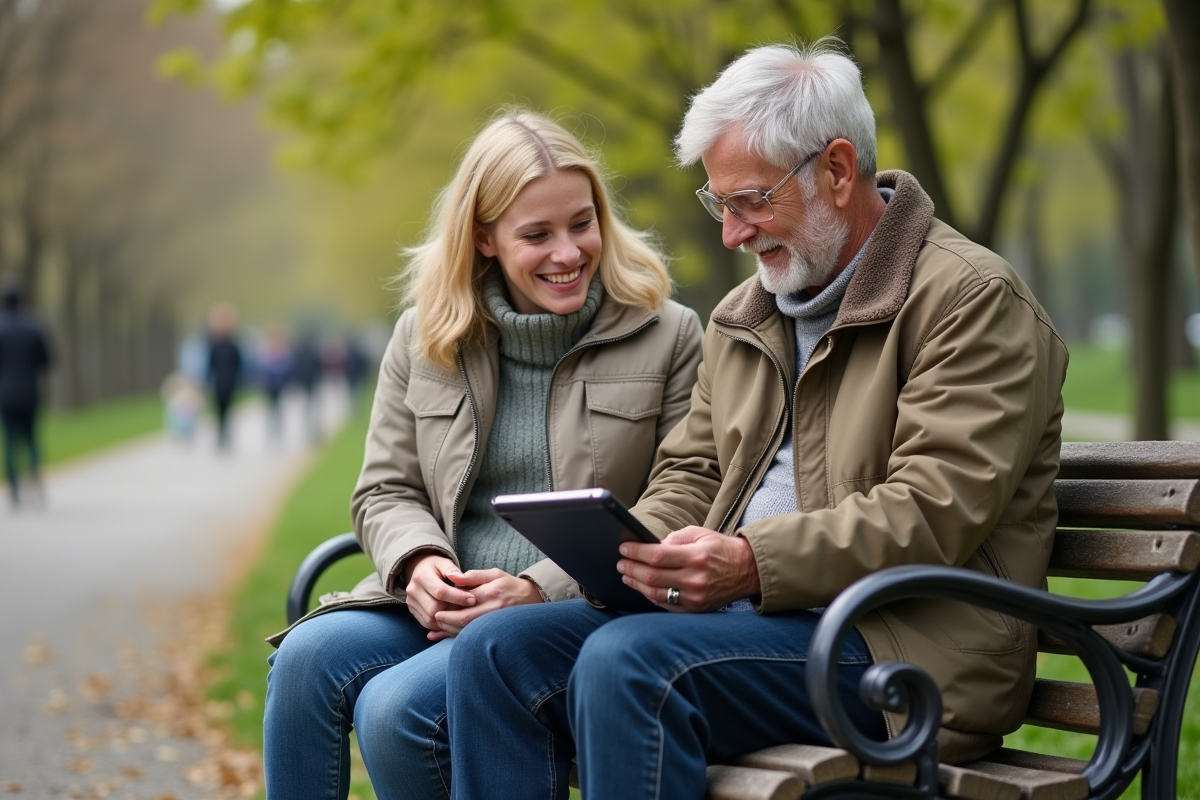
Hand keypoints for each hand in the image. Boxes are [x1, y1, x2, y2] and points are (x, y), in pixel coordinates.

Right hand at [403, 553, 476, 640]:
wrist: (419, 569)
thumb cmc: (436, 566)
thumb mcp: (444, 562)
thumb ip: (452, 570)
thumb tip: (461, 578)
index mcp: (422, 576)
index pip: (440, 591)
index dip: (458, 597)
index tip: (472, 600)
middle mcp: (413, 590)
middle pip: (434, 608)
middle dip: (453, 610)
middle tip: (468, 609)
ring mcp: (410, 602)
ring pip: (430, 619)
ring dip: (447, 620)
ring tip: (461, 614)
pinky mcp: (412, 610)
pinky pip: (426, 623)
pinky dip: (440, 624)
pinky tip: (451, 619)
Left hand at [432, 569, 542, 634]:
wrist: (531, 599)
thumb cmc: (509, 584)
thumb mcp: (493, 574)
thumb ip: (472, 576)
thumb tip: (451, 576)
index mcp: (491, 593)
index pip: (466, 601)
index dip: (450, 605)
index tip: (437, 603)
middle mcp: (493, 610)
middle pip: (465, 619)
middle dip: (446, 620)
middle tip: (434, 617)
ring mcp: (494, 623)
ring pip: (467, 631)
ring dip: (448, 631)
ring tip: (434, 629)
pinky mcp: (494, 631)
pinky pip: (472, 637)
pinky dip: (454, 638)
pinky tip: (441, 637)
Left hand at [617, 526, 760, 611]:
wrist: (747, 571)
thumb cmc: (720, 549)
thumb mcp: (700, 534)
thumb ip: (674, 539)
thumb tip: (649, 546)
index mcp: (696, 557)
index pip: (657, 555)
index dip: (636, 552)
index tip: (623, 548)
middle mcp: (695, 580)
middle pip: (652, 577)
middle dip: (632, 568)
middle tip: (620, 562)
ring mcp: (695, 598)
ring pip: (655, 594)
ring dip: (636, 584)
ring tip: (626, 574)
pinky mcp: (695, 610)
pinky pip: (665, 605)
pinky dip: (650, 595)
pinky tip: (642, 587)